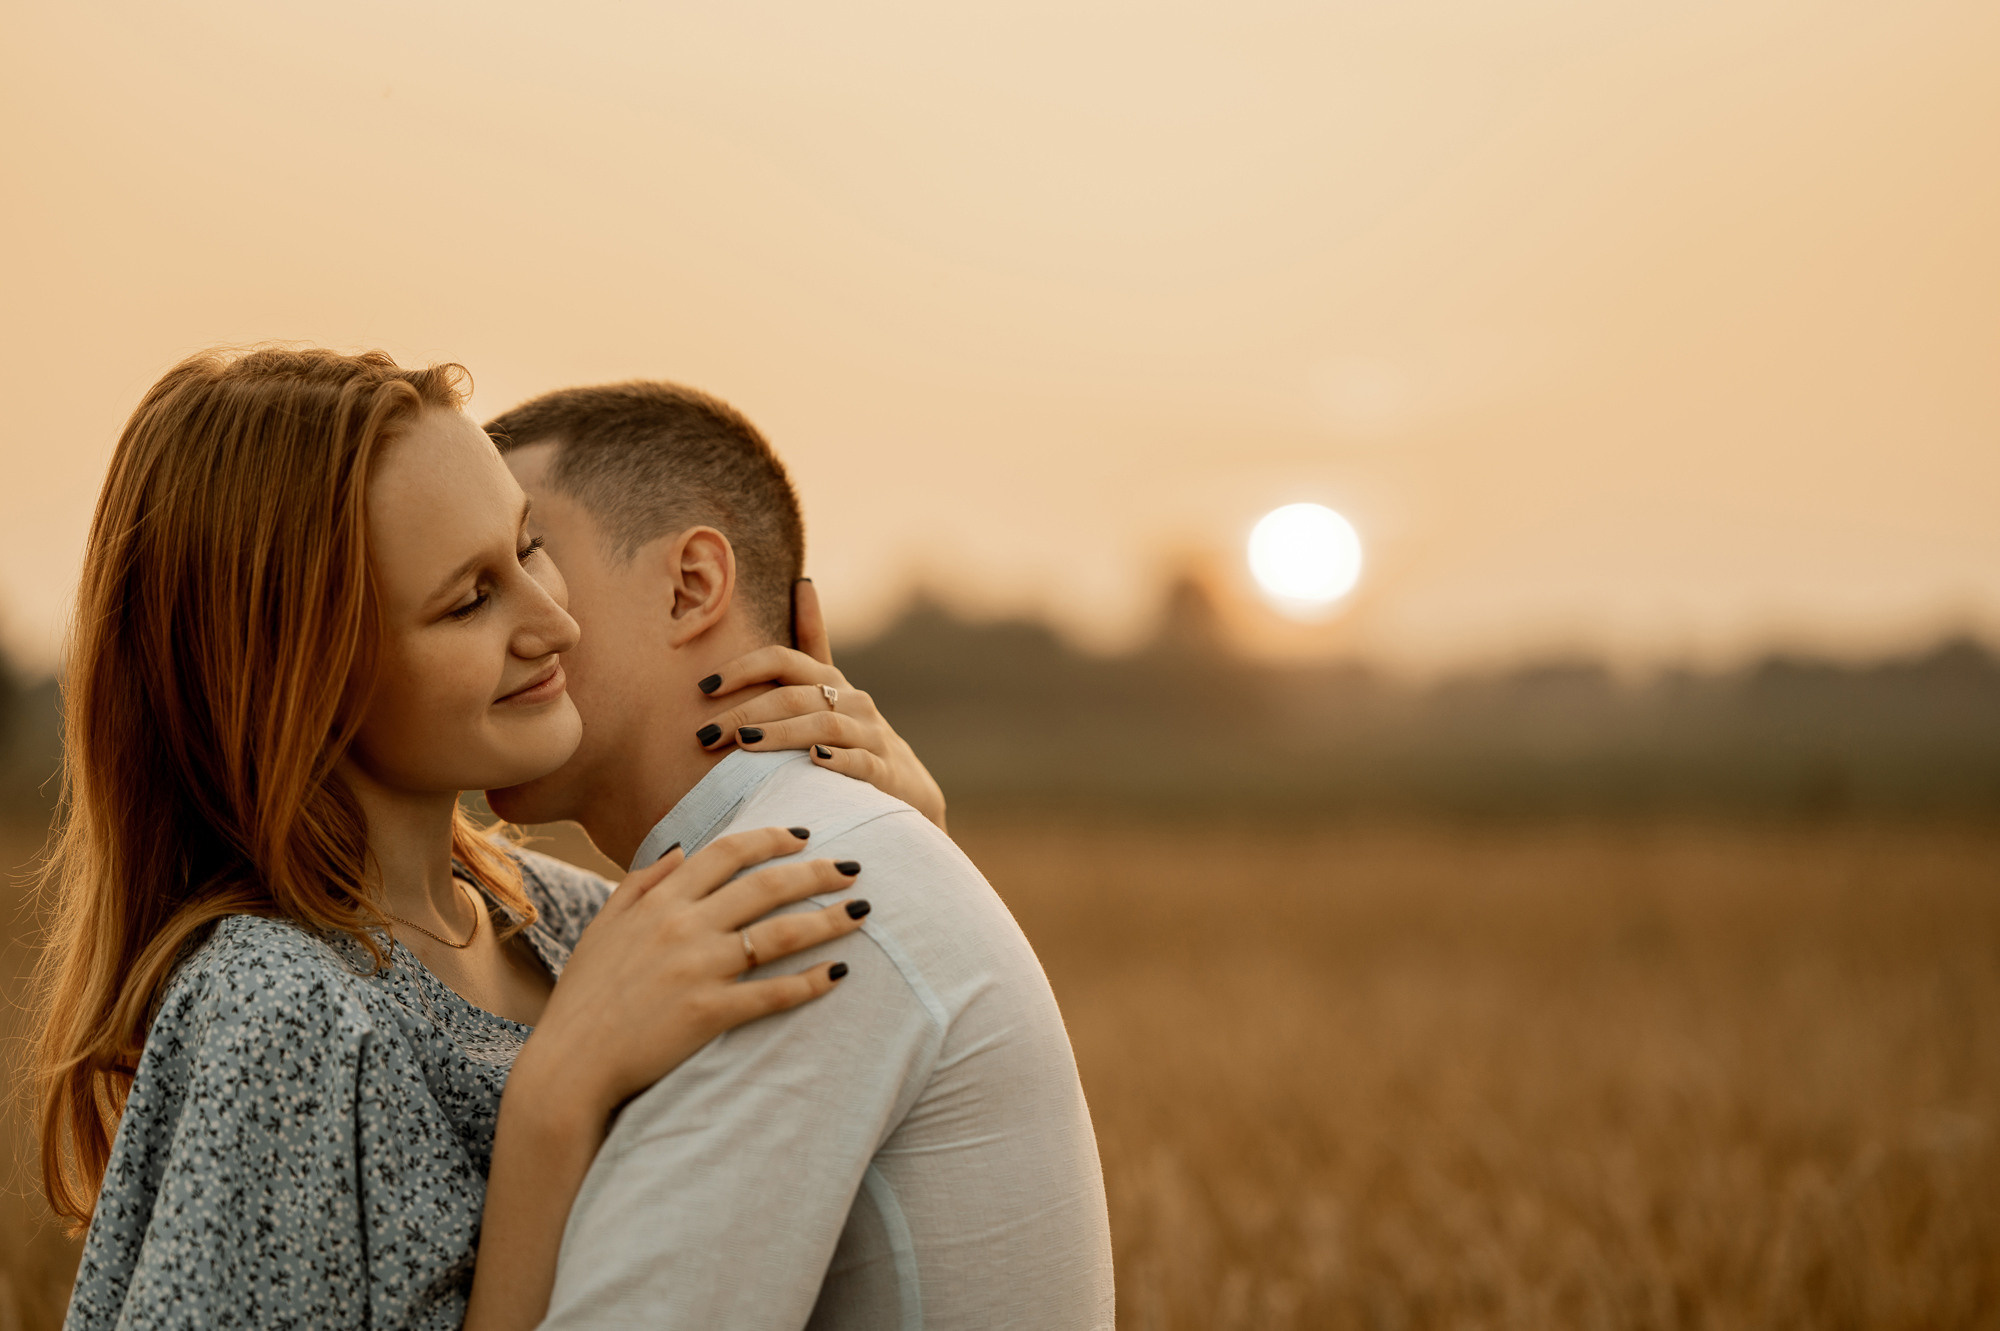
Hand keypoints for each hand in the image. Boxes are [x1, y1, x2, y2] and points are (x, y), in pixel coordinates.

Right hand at [514, 826, 866, 1119]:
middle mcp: (683, 927)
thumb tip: (681, 848)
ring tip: (862, 912)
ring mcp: (699, 970)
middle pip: (766, 885)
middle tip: (854, 868)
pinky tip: (838, 973)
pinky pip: (773, 993)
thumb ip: (643, 882)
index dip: (772, 839)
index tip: (805, 836)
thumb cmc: (587, 995)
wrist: (570, 1064)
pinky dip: (810, 981)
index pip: (727, 853)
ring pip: (780, 934)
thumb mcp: (604, 925)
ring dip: (828, 920)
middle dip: (817, 873)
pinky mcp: (710, 1014)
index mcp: (660, 901)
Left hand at [698, 579, 947, 828]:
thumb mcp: (833, 687)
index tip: (705, 685)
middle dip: (746, 712)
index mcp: (830, 679)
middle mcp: (852, 700)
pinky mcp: (884, 769)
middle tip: (707, 732)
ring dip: (780, 734)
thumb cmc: (854, 733)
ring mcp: (870, 734)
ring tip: (745, 744)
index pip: (783, 660)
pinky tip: (813, 761)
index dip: (743, 669)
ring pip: (822, 726)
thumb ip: (814, 640)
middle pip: (794, 696)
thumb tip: (803, 581)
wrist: (906, 783)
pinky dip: (837, 759)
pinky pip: (860, 761)